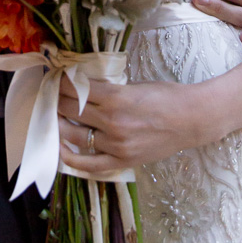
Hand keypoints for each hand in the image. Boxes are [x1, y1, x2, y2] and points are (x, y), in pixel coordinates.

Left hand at [57, 76, 216, 176]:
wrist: (191, 120)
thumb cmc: (165, 97)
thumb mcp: (133, 85)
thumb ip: (107, 89)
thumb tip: (80, 87)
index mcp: (115, 97)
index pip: (75, 89)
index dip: (61, 82)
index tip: (54, 78)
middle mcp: (112, 122)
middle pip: (70, 109)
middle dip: (56, 99)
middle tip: (50, 94)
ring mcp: (115, 144)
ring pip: (74, 134)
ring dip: (59, 123)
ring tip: (54, 116)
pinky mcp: (122, 161)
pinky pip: (89, 164)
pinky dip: (71, 157)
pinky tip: (61, 147)